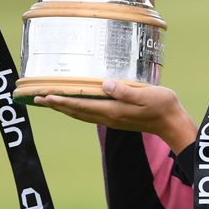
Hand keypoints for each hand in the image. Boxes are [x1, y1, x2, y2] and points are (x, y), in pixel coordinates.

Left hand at [34, 80, 196, 153]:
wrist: (172, 124)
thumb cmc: (163, 106)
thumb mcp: (147, 94)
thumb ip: (126, 91)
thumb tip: (106, 85)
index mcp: (113, 110)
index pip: (81, 105)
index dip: (62, 100)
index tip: (45, 96)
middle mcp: (109, 117)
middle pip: (76, 111)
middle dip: (56, 105)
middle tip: (37, 98)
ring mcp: (112, 119)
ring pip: (81, 114)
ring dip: (64, 108)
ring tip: (50, 102)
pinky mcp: (117, 118)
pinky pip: (90, 114)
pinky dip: (77, 109)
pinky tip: (75, 104)